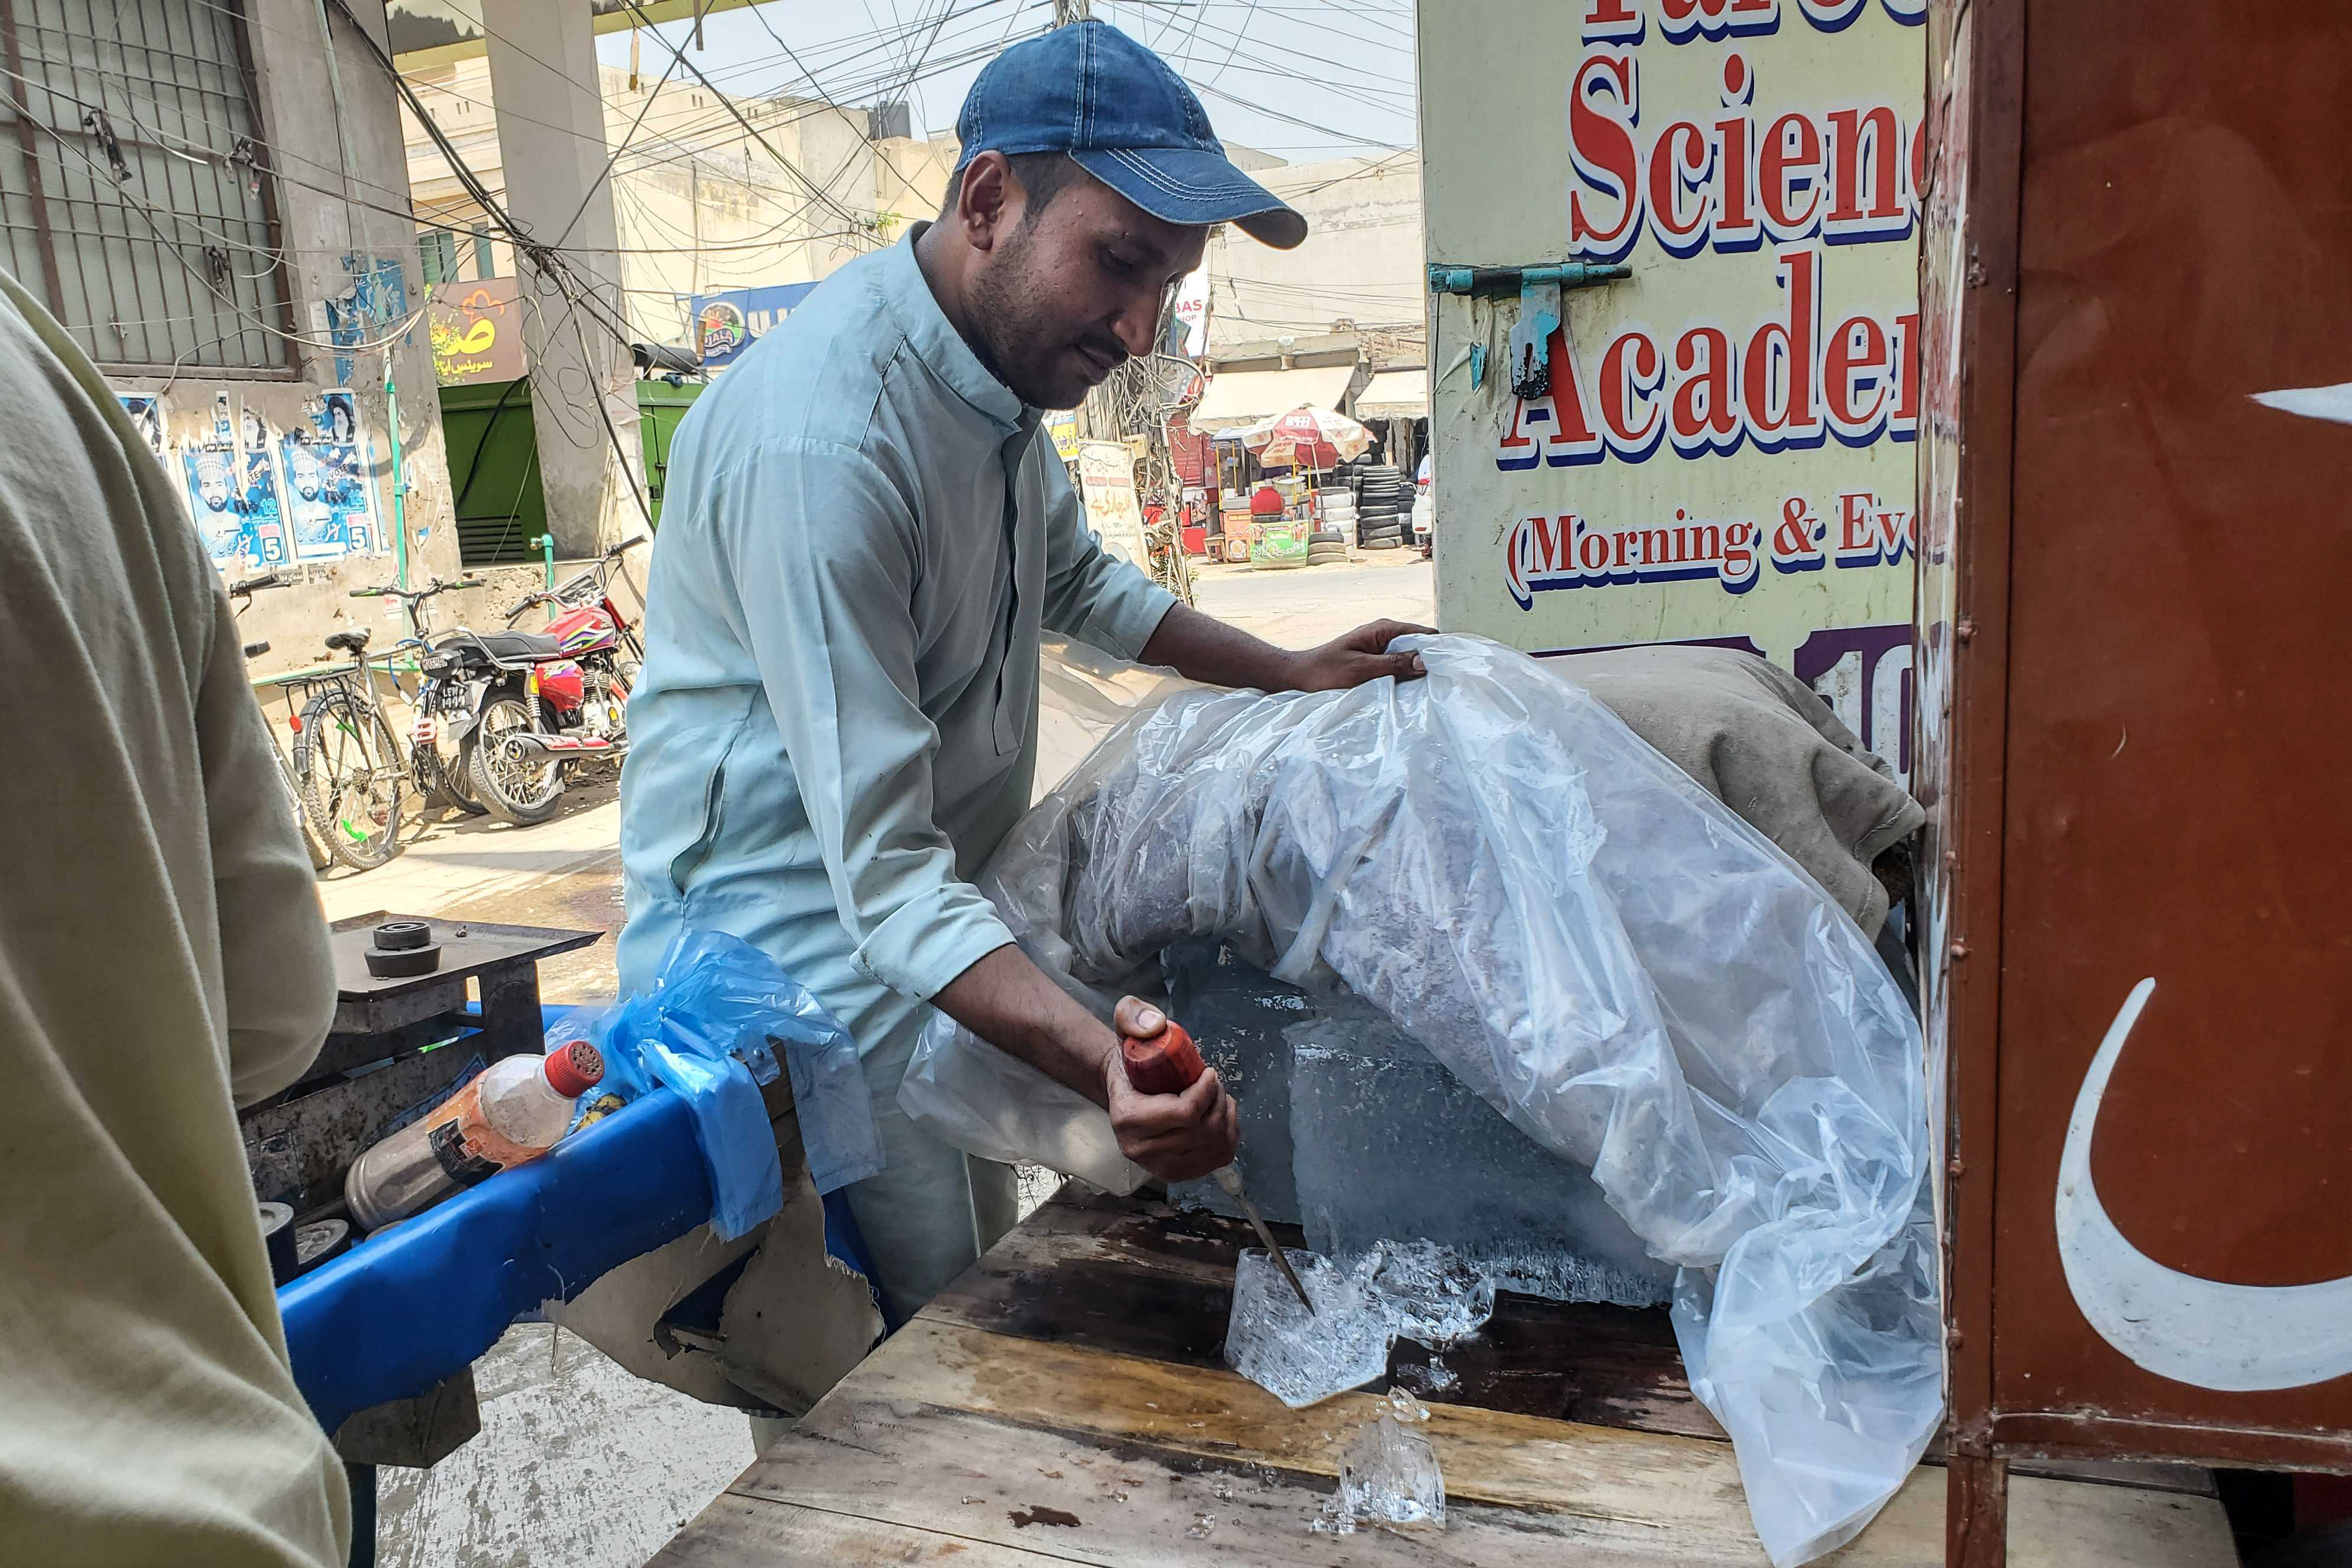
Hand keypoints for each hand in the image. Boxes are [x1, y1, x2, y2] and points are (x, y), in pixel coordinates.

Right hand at [1103, 997, 1239, 1182]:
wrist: (1123, 1090)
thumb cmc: (1130, 1061)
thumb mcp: (1125, 1029)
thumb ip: (1132, 1016)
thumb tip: (1156, 1025)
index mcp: (1128, 1119)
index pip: (1185, 1113)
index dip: (1207, 1090)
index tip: (1209, 1072)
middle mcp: (1142, 1151)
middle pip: (1204, 1131)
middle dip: (1219, 1102)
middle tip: (1215, 1084)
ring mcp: (1161, 1167)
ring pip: (1215, 1146)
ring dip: (1227, 1118)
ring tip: (1219, 1098)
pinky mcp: (1178, 1173)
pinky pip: (1219, 1158)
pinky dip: (1230, 1135)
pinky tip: (1221, 1117)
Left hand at [1280, 619, 1435, 691]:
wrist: (1301, 676)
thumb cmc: (1326, 670)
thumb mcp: (1361, 669)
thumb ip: (1393, 664)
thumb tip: (1425, 662)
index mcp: (1384, 629)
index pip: (1423, 633)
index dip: (1438, 649)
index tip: (1450, 667)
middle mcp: (1386, 635)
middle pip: (1420, 646)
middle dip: (1429, 662)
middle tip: (1443, 683)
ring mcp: (1383, 649)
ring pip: (1411, 659)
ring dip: (1417, 672)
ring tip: (1430, 689)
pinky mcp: (1378, 662)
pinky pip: (1399, 668)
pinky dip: (1406, 677)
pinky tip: (1411, 691)